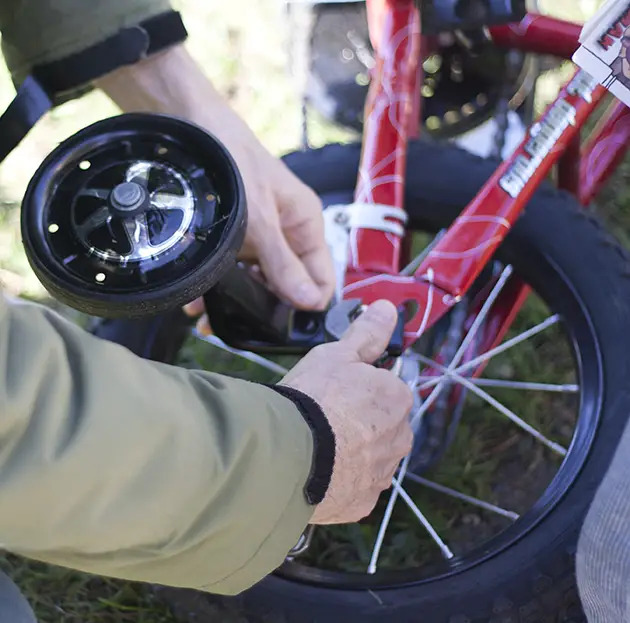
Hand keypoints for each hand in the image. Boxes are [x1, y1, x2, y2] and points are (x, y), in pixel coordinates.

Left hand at [183, 111, 335, 332]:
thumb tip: (309, 302)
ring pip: (258, 281)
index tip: (282, 325)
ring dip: (237, 301)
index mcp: (306, 224)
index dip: (307, 306)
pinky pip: (233, 271)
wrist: (187, 124)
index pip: (322, 279)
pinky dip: (218, 287)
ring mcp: (260, 237)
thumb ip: (283, 264)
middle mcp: (287, 233)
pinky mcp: (235, 238)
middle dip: (266, 308)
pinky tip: (199, 301)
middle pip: (289, 284)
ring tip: (209, 316)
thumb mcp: (260, 219)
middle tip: (239, 327)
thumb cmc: (231, 160)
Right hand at [280, 301, 413, 524]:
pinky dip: (341, 479)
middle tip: (323, 416)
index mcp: (397, 399)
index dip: (358, 387)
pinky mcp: (362, 503)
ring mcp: (381, 474)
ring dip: (352, 451)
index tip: (334, 390)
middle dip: (359, 420)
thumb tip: (389, 309)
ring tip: (316, 444)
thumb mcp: (337, 354)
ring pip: (371, 456)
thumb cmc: (314, 397)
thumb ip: (367, 334)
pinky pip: (355, 486)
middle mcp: (399, 438)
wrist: (288, 456)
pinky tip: (317, 469)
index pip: (386, 388)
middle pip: (381, 424)